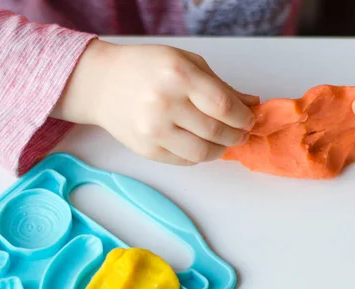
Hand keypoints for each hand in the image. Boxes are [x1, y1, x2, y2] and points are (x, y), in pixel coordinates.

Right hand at [53, 40, 258, 164]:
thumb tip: (252, 105)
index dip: (243, 117)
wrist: (102, 84)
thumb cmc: (147, 68)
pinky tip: (199, 142)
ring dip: (221, 150)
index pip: (223, 105)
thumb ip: (221, 86)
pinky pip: (185, 161)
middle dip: (236, 135)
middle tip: (240, 133)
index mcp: (178, 75)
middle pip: (216, 131)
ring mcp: (153, 129)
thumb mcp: (187, 63)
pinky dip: (199, 155)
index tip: (249, 119)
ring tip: (222, 141)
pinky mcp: (146, 149)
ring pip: (203, 153)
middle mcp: (164, 103)